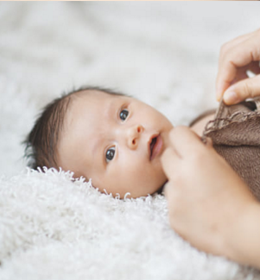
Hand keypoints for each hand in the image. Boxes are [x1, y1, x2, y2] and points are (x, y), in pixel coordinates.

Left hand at [161, 127, 256, 258]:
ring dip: (177, 183)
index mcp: (197, 158)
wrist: (240, 232)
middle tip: (190, 167)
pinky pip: (170, 201)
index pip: (177, 133)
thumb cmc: (238, 197)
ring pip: (168, 181)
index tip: (189, 144)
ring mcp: (174, 195)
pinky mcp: (171, 214)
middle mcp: (180, 174)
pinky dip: (179, 202)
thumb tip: (195, 141)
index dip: (183, 137)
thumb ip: (206, 152)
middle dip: (176, 158)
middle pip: (166, 155)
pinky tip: (195, 210)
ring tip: (196, 195)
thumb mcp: (224, 166)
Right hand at [216, 29, 259, 104]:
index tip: (221, 99)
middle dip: (224, 74)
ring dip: (233, 72)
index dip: (222, 80)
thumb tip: (226, 98)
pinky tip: (250, 80)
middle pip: (229, 51)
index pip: (230, 58)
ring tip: (239, 89)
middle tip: (227, 94)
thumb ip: (248, 89)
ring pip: (236, 52)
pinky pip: (246, 54)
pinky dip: (243, 68)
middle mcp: (258, 35)